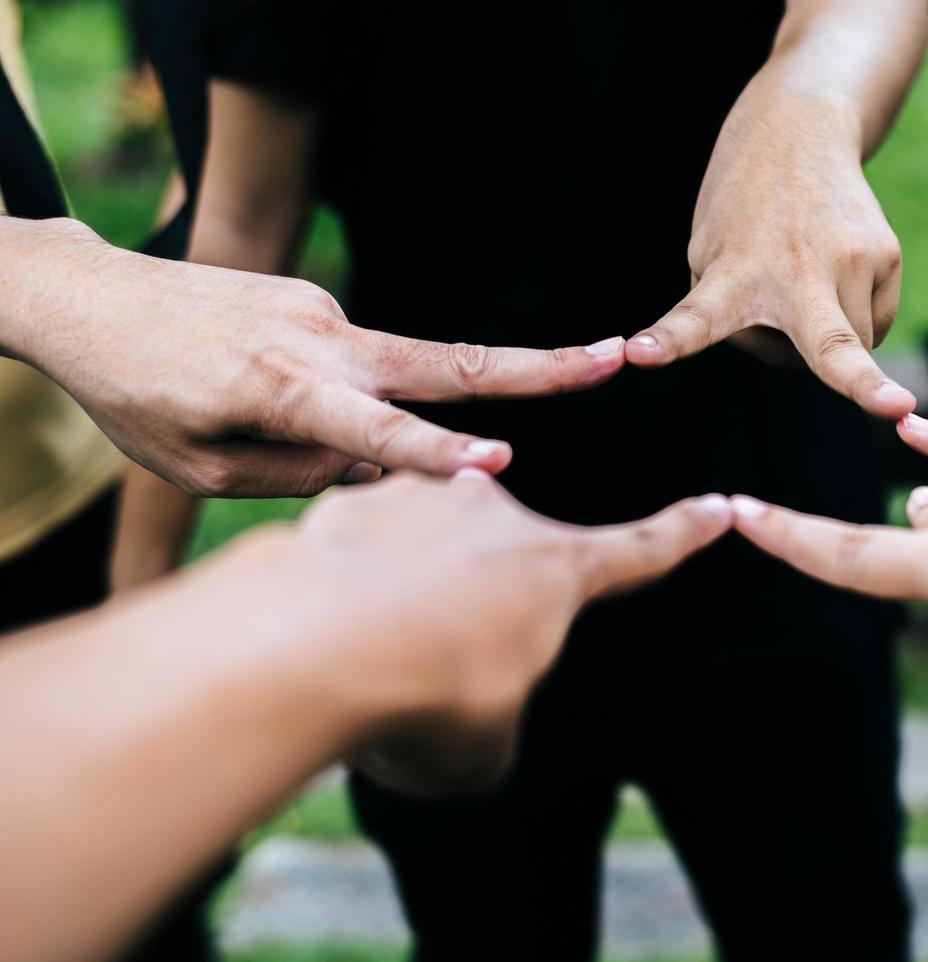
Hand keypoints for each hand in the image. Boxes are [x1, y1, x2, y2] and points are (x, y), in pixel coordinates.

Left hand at [4, 218, 626, 496]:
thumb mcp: (199, 468)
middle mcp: (319, 340)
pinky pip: (341, 367)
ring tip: (239, 413)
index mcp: (283, 389)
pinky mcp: (312, 300)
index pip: (379, 431)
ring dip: (365, 414)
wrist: (84, 294)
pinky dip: (320, 397)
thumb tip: (371, 460)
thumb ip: (298, 472)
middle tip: (615, 356)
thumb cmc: (135, 397)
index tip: (502, 465)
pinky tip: (240, 392)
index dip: (440, 453)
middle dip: (539, 366)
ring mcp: (321, 312)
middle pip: (450, 360)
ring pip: (380, 379)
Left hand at [278, 471, 731, 794]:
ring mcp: (417, 499)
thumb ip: (494, 721)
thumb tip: (464, 715)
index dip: (683, 534)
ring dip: (403, 595)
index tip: (719, 506)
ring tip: (363, 658)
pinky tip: (315, 632)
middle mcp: (494, 515)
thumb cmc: (421, 700)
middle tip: (432, 667)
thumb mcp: (482, 750)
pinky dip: (341, 588)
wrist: (304, 649)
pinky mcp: (343, 504)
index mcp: (556, 571)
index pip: (641, 551)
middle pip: (504, 557)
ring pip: (422, 549)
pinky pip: (353, 549)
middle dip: (475, 605)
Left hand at [626, 89, 914, 418]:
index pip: (694, 318)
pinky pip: (875, 323)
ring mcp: (849, 260)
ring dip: (831, 342)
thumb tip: (811, 364)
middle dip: (863, 383)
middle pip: (831, 344)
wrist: (799, 130)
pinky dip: (856, 316)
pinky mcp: (886, 254)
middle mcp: (795, 271)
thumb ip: (738, 320)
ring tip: (807, 283)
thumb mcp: (710, 255)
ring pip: (855, 351)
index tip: (640, 355)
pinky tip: (836, 273)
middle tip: (897, 409)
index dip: (668, 341)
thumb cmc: (743, 215)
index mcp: (731, 275)